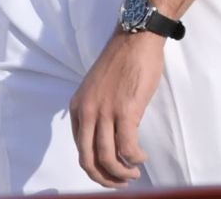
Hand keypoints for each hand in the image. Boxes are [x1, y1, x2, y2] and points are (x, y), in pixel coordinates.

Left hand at [69, 29, 165, 186]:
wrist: (135, 38)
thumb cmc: (122, 61)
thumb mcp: (98, 88)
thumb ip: (99, 111)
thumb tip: (110, 137)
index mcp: (78, 107)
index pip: (80, 148)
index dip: (95, 167)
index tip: (110, 171)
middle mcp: (87, 111)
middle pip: (88, 160)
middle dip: (104, 178)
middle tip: (121, 182)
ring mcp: (104, 112)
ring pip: (107, 158)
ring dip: (122, 173)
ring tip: (134, 172)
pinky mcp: (125, 111)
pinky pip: (127, 148)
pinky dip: (135, 159)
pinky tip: (142, 157)